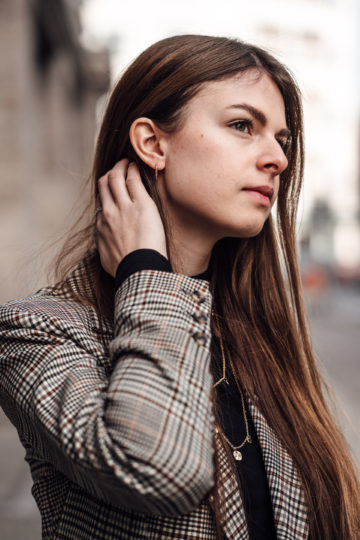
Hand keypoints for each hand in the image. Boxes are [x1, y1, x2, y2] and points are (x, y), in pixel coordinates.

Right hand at [96, 159, 166, 276]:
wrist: (138, 270)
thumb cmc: (127, 270)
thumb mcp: (108, 259)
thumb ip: (107, 248)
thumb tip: (108, 249)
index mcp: (102, 226)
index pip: (102, 203)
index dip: (107, 193)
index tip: (112, 190)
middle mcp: (109, 213)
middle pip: (104, 186)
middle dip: (110, 174)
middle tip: (117, 168)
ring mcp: (124, 207)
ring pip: (116, 179)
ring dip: (120, 167)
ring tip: (126, 162)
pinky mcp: (141, 204)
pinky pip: (133, 181)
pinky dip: (132, 170)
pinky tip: (135, 166)